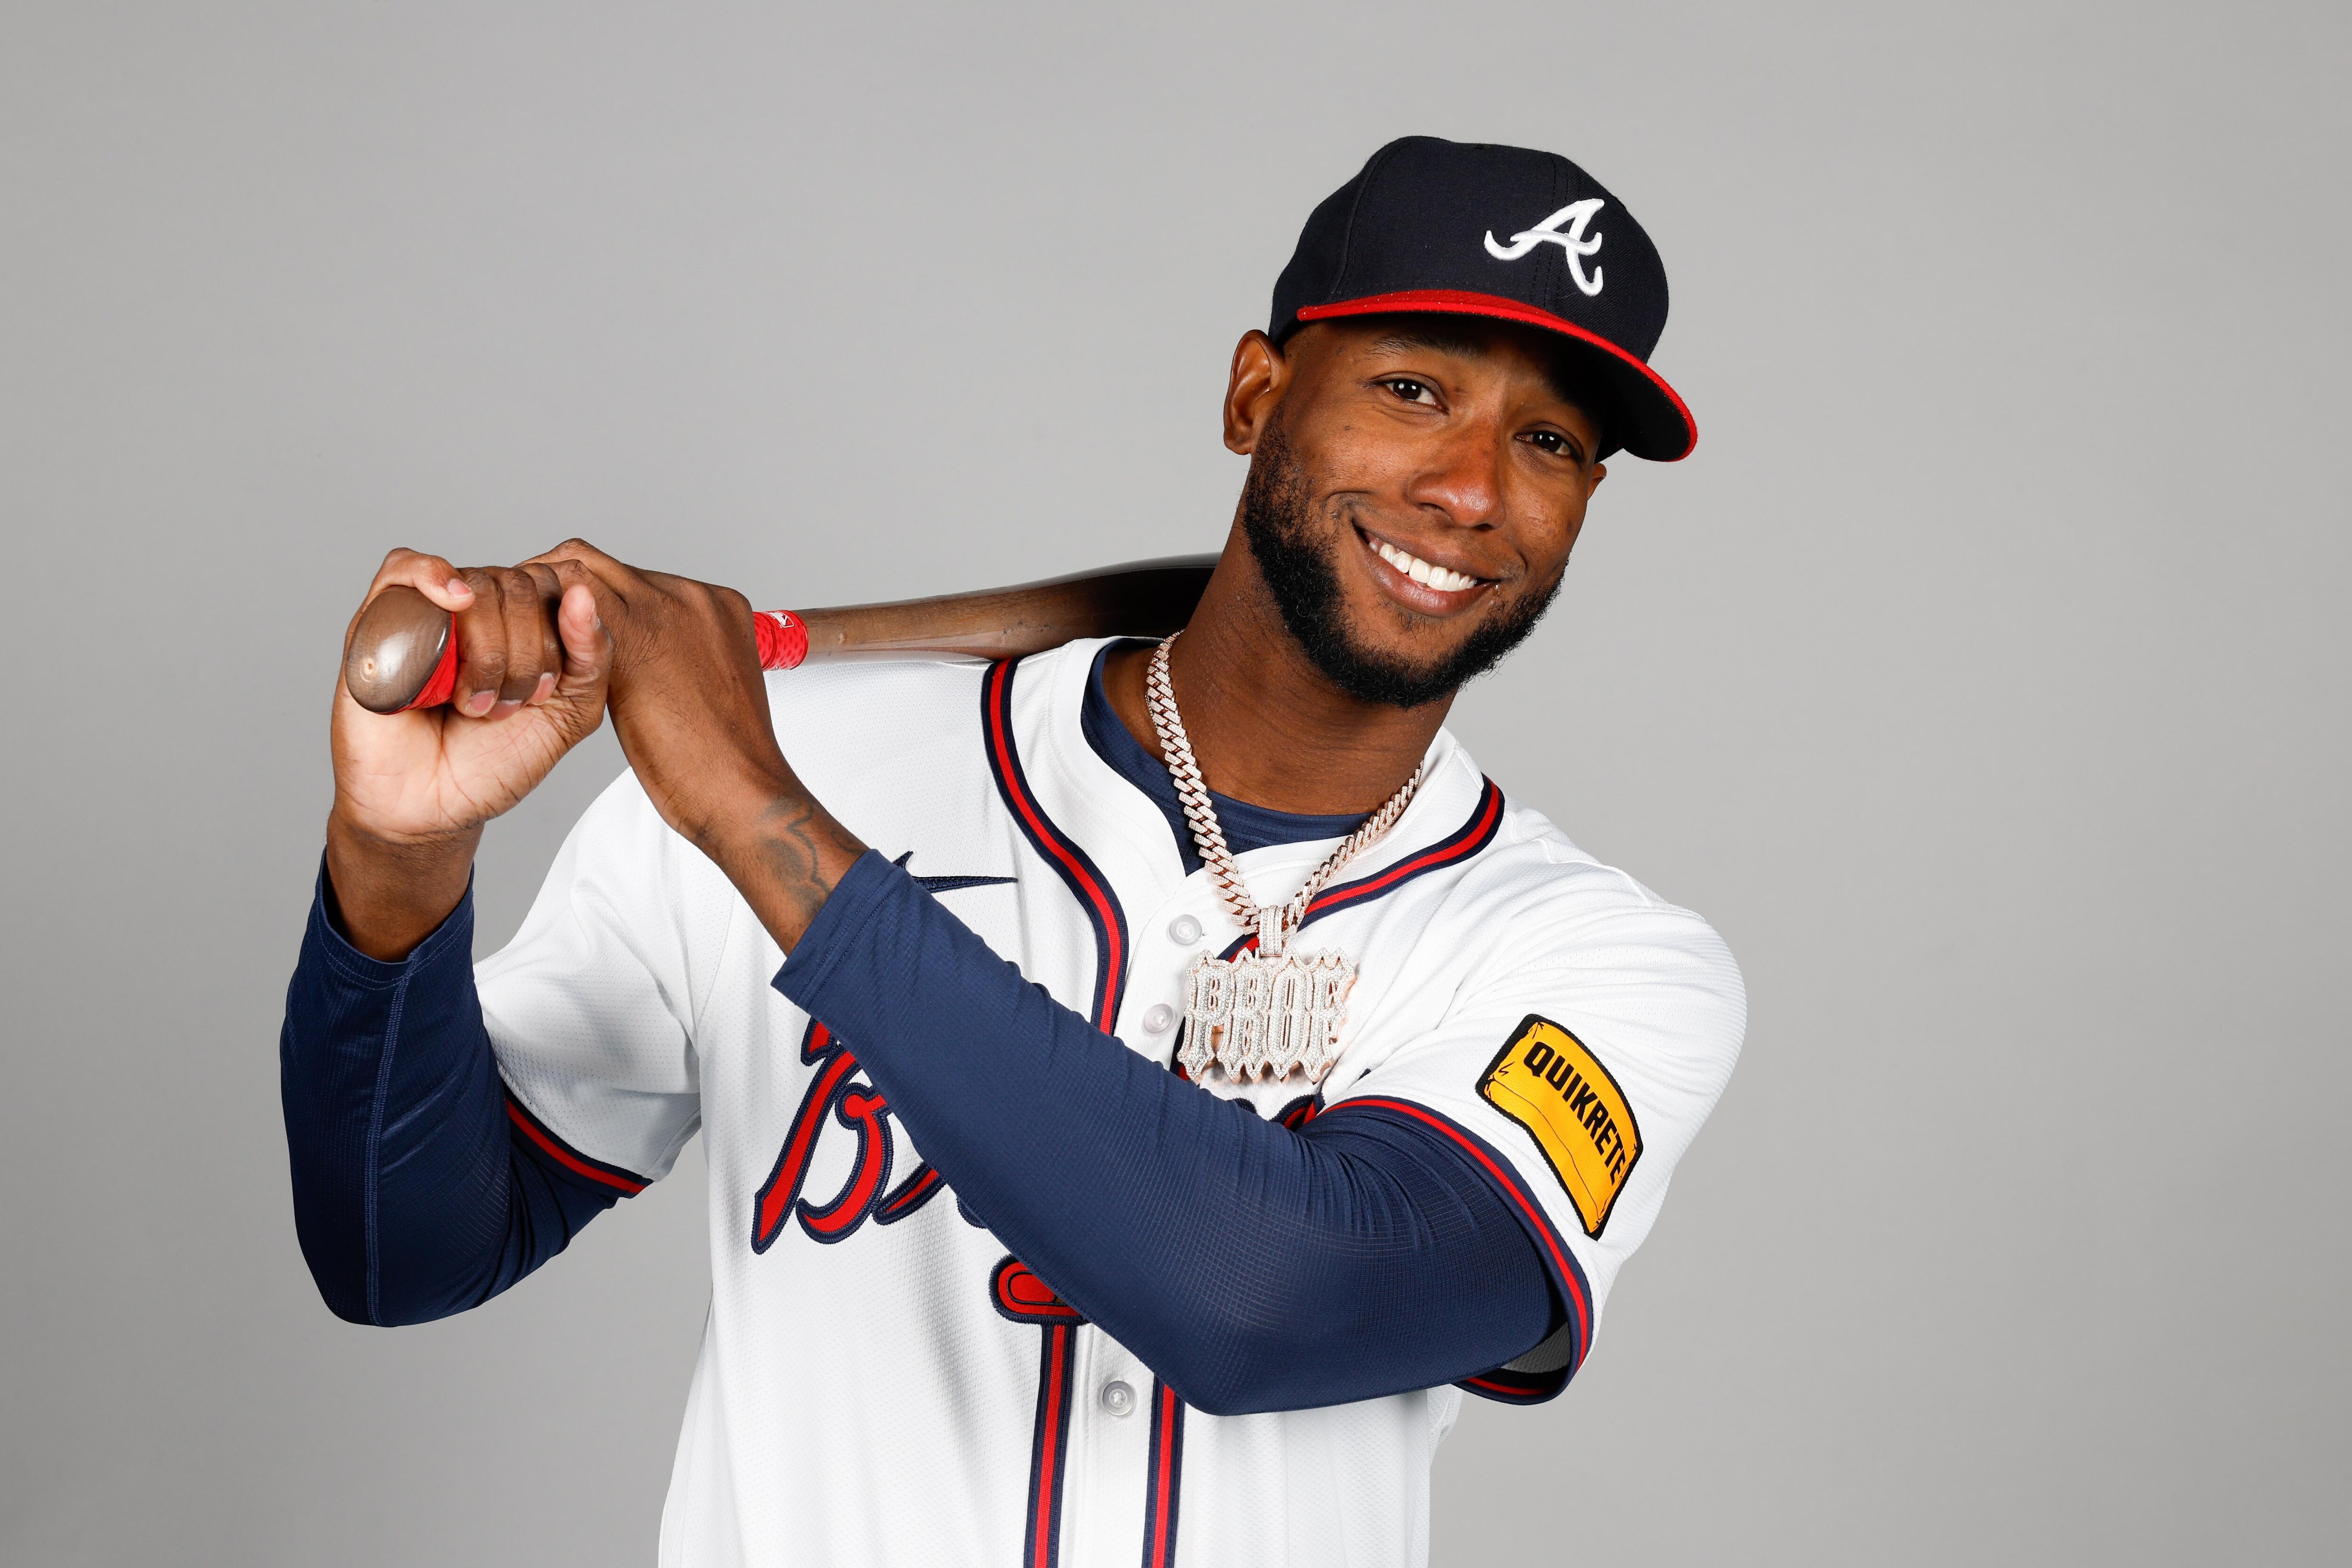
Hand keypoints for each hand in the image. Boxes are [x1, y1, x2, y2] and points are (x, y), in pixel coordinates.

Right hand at [325, 547, 611, 956]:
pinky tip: (455, 601)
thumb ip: (592, 656)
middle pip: (517, 587)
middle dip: (522, 655)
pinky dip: (432, 575)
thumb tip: (584, 590)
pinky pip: (404, 567)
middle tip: (504, 706)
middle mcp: (477, 610)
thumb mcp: (568, 713)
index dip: (557, 640)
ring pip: (474, 585)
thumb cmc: (495, 761)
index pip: (556, 587)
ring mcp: (428, 611)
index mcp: (523, 623)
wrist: (431, 807)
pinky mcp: (378, 620)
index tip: (543, 694)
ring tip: (473, 702)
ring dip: (485, 650)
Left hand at [532, 540, 865, 943]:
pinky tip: (525, 650)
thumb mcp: (706, 696)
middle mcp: (692, 595)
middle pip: (602, 563)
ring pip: (581, 570)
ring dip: (543, 595)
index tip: (559, 617)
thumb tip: (648, 670)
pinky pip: (572, 601)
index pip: (631, 578)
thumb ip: (678, 665)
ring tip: (514, 634)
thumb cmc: (723, 763)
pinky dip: (542, 616)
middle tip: (519, 617)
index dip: (586, 593)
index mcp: (716, 606)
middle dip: (555, 584)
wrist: (742, 790)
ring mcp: (668, 609)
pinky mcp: (639, 633)